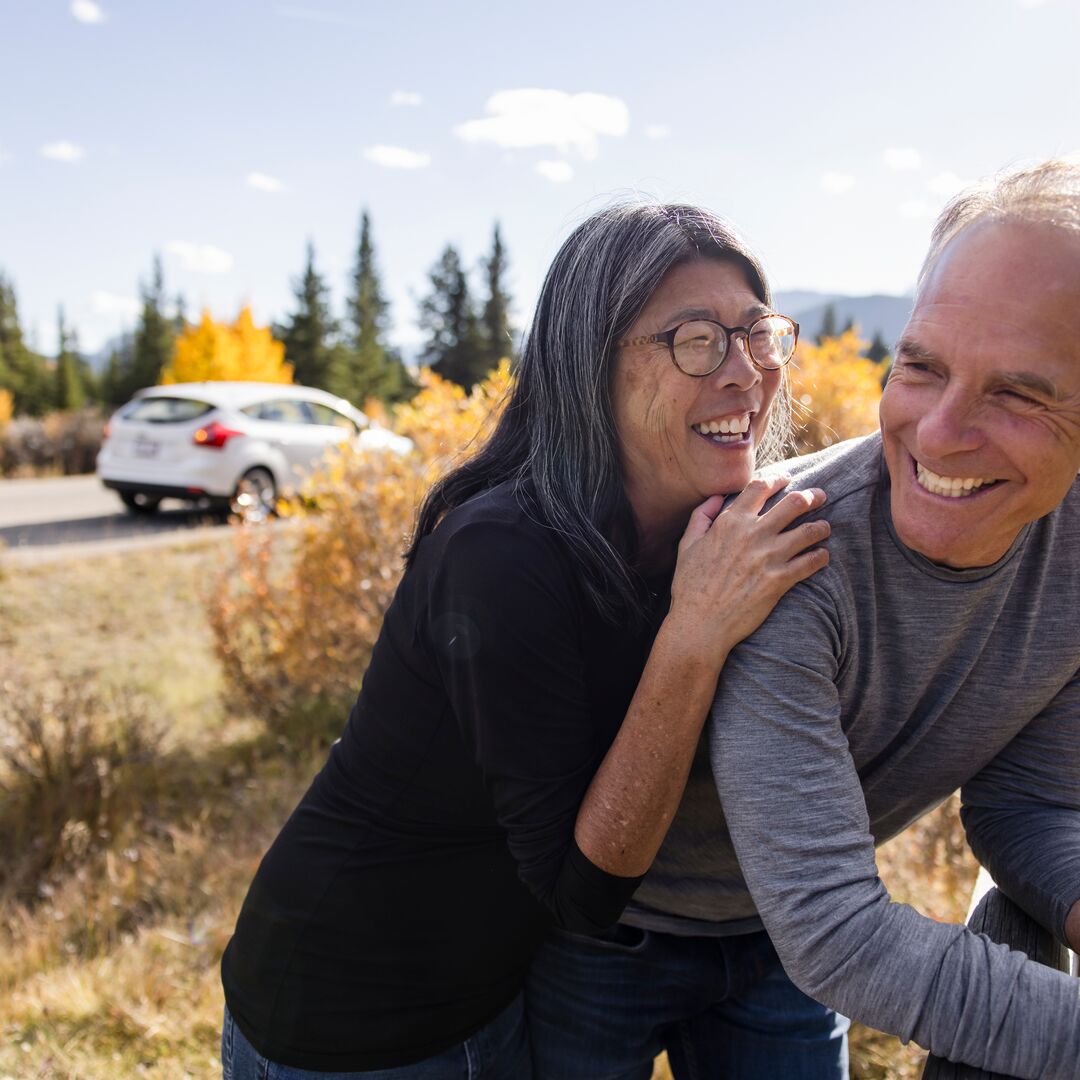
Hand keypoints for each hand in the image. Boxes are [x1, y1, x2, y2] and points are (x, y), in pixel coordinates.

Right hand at [666, 475, 829, 665]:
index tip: (787, 480)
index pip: (761, 487)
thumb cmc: (690, 586)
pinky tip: (822, 555)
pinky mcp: (780, 581)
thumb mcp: (686, 546)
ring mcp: (769, 557)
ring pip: (809, 531)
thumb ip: (700, 517)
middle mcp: (752, 535)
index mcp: (730, 522)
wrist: (700, 624)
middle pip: (794, 503)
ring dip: (821, 526)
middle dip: (811, 496)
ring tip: (824, 527)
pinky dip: (821, 556)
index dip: (778, 479)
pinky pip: (811, 562)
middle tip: (819, 496)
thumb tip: (716, 498)